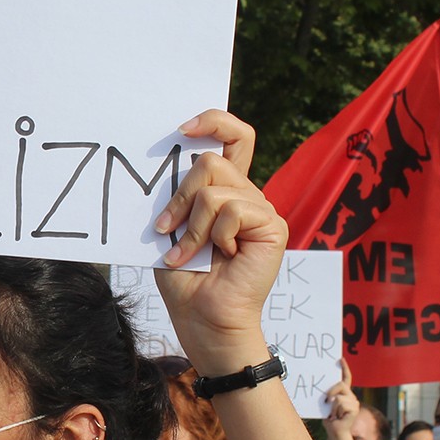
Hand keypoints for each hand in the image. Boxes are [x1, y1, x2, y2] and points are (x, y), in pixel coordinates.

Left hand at [152, 110, 286, 367]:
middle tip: (167, 227)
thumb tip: (168, 156)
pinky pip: (231, 210)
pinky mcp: (272, 226)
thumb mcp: (172, 225)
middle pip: (210, 160)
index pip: (233, 137)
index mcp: (226, 189)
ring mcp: (261, 209)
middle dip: (180, 195)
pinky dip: (213, 235)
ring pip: (213, 188)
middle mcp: (247, 194)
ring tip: (189, 253)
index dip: (213, 121)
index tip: (181, 129)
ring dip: (192, 225)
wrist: (202, 318)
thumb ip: (179, 191)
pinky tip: (219, 257)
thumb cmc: (183, 276)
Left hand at [323, 361, 361, 439]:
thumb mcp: (326, 405)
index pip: (346, 378)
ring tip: (334, 415)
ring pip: (338, 396)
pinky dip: (335, 411)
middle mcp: (351, 397)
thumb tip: (317, 387)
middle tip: (326, 402)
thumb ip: (327, 396)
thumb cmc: (329, 420)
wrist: (335, 432)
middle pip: (340, 384)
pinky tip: (338, 417)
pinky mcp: (354, 408)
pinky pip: (340, 403)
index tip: (340, 359)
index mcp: (345, 394)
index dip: (344, 368)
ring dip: (332, 407)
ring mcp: (354, 402)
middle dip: (330, 392)